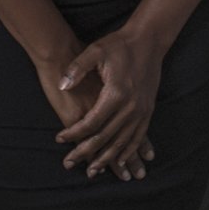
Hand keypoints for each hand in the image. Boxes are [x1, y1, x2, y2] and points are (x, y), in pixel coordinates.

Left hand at [35, 52, 152, 182]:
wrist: (149, 39)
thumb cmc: (120, 44)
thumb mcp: (96, 50)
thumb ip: (77, 68)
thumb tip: (62, 84)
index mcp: (115, 93)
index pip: (91, 122)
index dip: (74, 133)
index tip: (59, 138)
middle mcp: (130, 106)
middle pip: (105, 137)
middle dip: (86, 152)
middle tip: (69, 163)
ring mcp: (141, 110)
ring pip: (122, 142)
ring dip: (107, 158)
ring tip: (92, 170)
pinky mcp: (148, 110)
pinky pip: (138, 137)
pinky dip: (128, 151)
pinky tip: (120, 161)